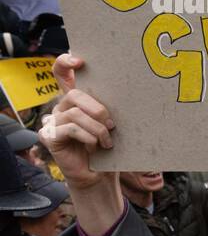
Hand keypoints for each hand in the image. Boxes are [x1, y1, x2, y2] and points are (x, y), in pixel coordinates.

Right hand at [39, 54, 114, 189]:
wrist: (100, 175)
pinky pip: (71, 128)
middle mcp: (62, 108)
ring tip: (107, 142)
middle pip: (75, 94)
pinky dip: (88, 137)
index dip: (65, 62)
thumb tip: (130, 89)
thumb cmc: (109, 148)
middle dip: (98, 110)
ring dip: (97, 129)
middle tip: (112, 125)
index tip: (80, 60)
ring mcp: (53, 122)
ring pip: (75, 113)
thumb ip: (111, 107)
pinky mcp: (49, 136)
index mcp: (76, 101)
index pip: (62, 73)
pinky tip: (95, 147)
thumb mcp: (112, 124)